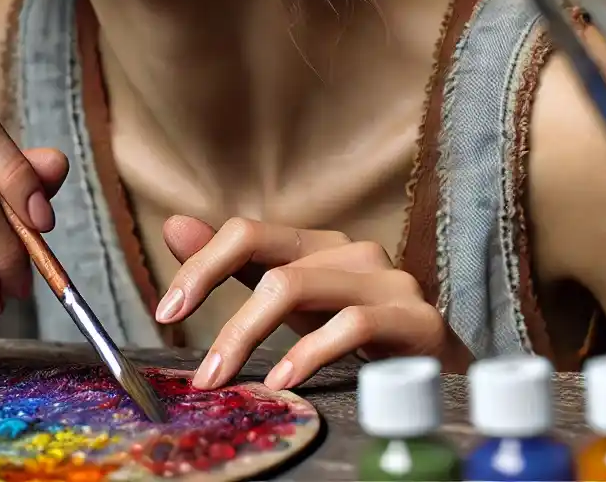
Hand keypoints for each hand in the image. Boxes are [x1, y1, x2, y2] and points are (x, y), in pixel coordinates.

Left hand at [155, 216, 451, 390]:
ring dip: (250, 337)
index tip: (166, 311)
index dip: (201, 266)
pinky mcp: (415, 317)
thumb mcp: (292, 303)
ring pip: (300, 288)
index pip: (248, 233)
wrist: (439, 367)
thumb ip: (237, 266)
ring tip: (226, 379)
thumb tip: (173, 225)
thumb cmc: (361, 335)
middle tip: (200, 373)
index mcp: (316, 245)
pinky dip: (310, 353)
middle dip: (224, 321)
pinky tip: (285, 380)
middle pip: (271, 267)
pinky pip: (352, 324)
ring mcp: (386, 280)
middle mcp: (351, 251)